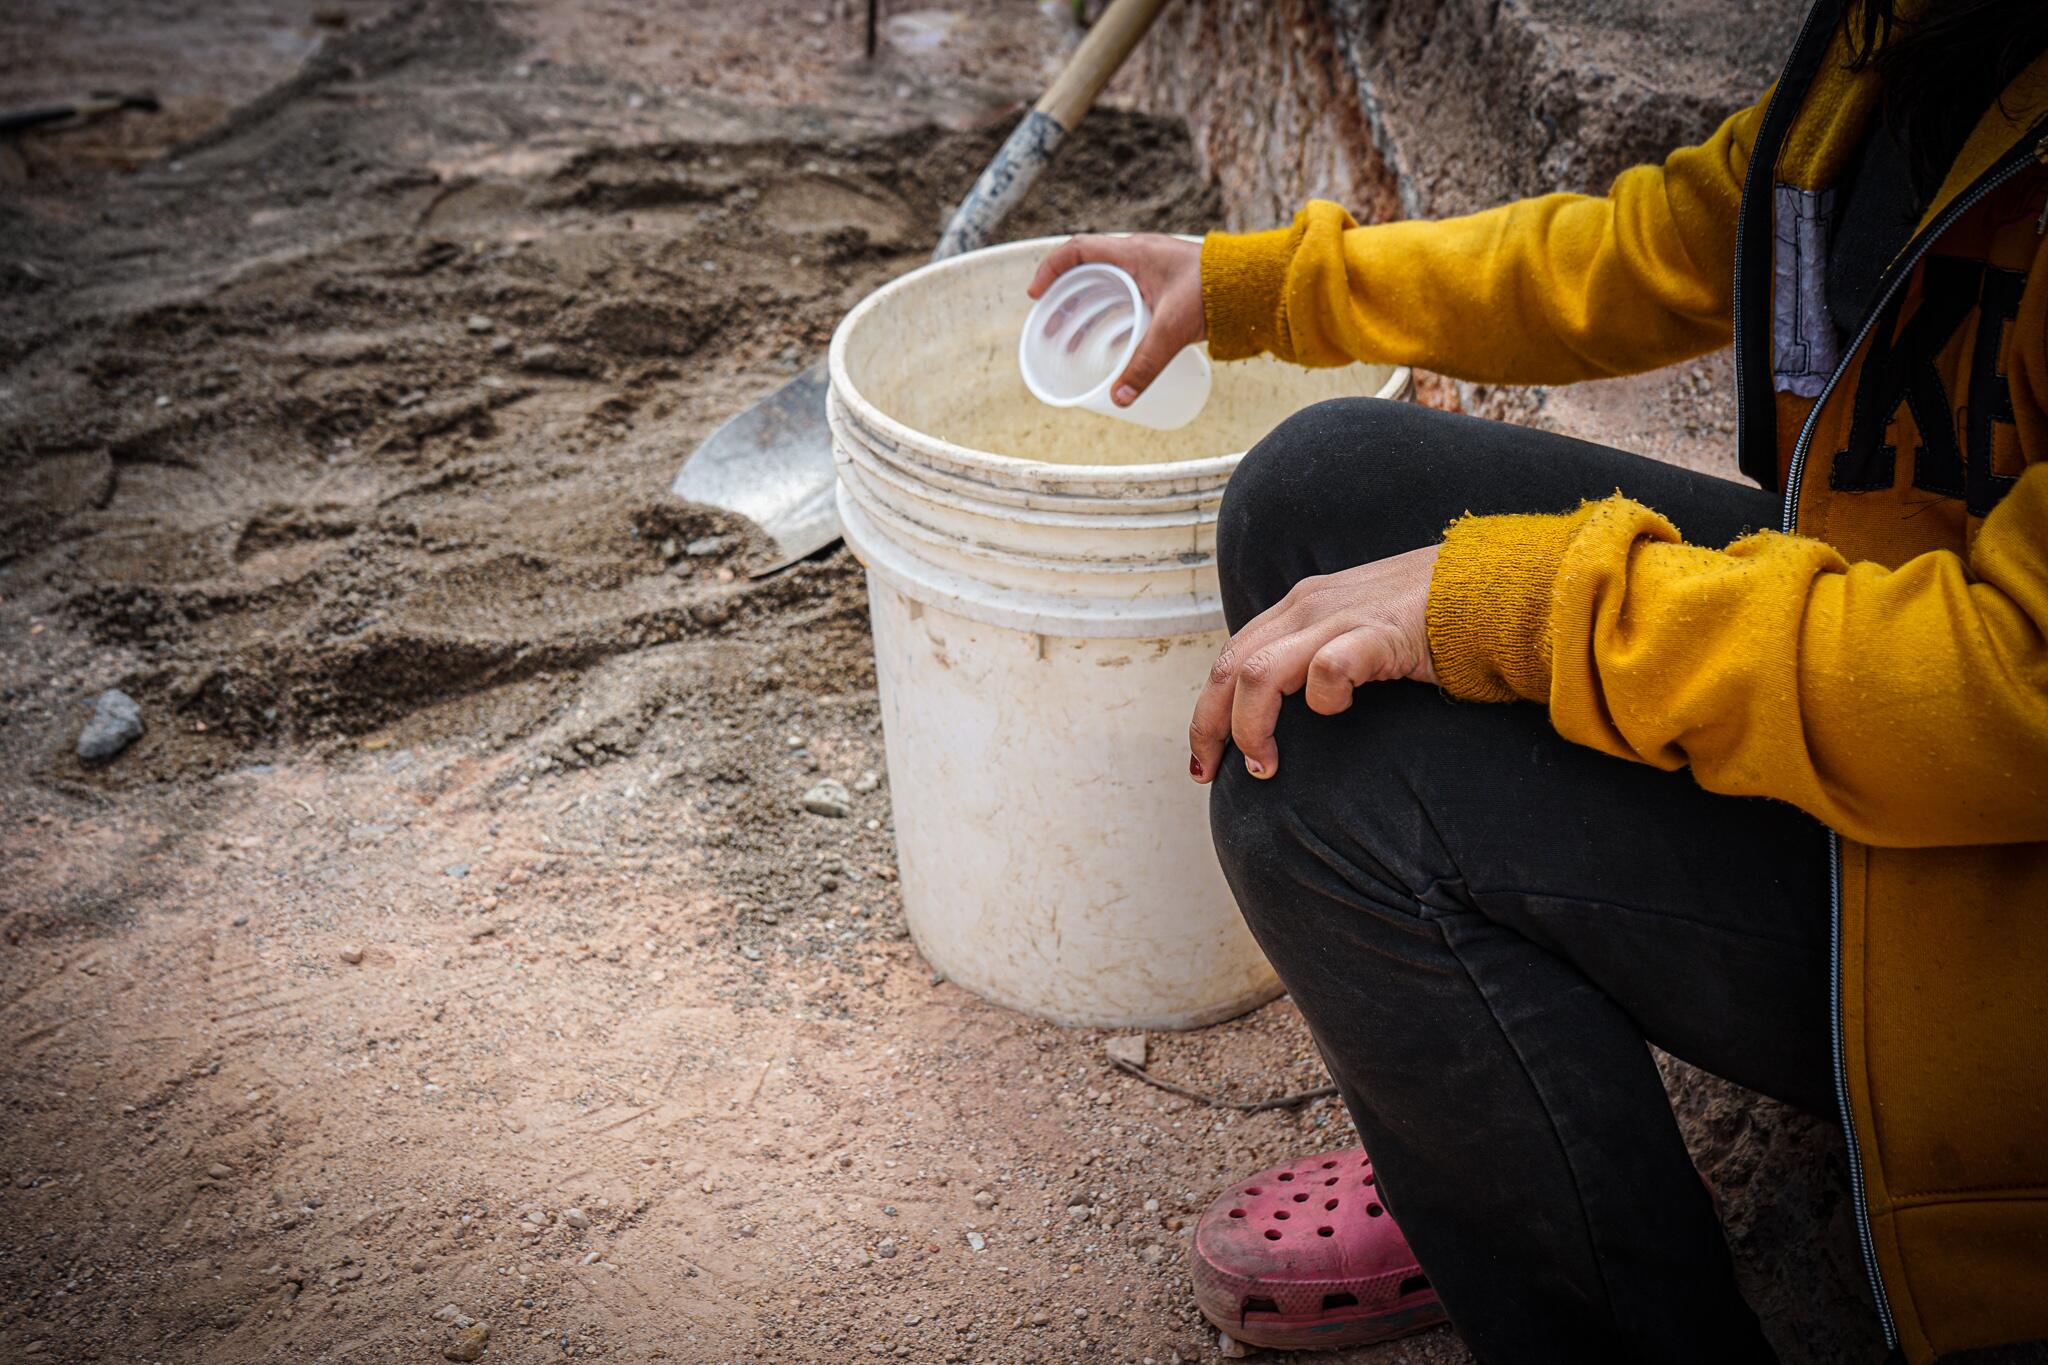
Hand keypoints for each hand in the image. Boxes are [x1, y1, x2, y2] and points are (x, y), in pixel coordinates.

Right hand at [1026, 233, 1203, 406]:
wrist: (1256, 283)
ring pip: (1109, 283)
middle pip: (1089, 270)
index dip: (1051, 270)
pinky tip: (1115, 336)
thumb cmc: (1215, 292)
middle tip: (1052, 325)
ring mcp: (1156, 268)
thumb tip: (1119, 399)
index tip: (1036, 295)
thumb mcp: (1172, 330)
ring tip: (1075, 336)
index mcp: (1133, 253)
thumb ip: (1144, 364)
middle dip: (1065, 298)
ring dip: (1088, 306)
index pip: (1077, 250)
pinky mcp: (1169, 284)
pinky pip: (1130, 292)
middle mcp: (1141, 255)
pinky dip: (1114, 311)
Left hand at [1189, 546, 1439, 782]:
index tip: (1205, 757)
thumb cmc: (1430, 618)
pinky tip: (1339, 713)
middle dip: (1210, 725)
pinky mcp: (1379, 632)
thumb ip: (1321, 652)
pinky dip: (1322, 700)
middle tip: (1209, 773)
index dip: (1208, 709)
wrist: (1492, 584)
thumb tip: (1291, 703)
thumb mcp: (1356, 629)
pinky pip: (1326, 670)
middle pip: (1230, 667)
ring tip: (1265, 766)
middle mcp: (1308, 606)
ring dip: (1252, 727)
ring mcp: (1341, 616)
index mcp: (1299, 605)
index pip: (1230, 656)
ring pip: (1260, 672)